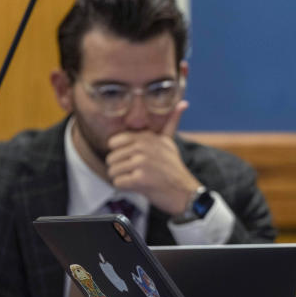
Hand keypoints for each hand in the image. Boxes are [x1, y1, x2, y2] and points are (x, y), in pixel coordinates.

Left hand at [106, 101, 200, 215]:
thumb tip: (183, 103)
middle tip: (137, 172)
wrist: (184, 193)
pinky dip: (126, 188)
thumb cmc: (173, 169)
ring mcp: (142, 163)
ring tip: (139, 178)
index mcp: (147, 137)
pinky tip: (139, 186)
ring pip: (112, 171)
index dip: (121, 153)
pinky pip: (118, 183)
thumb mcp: (169, 143)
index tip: (133, 159)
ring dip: (122, 178)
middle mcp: (144, 147)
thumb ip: (171, 122)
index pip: (114, 141)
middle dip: (120, 168)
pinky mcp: (141, 179)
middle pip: (111, 158)